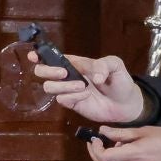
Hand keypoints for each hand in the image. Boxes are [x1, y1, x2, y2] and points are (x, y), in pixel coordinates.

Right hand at [31, 51, 146, 123]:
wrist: (127, 105)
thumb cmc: (120, 81)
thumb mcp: (116, 66)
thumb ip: (104, 65)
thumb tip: (94, 77)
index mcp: (74, 62)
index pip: (51, 56)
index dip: (38, 55)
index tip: (33, 56)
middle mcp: (66, 76)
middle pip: (42, 71)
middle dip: (48, 71)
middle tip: (64, 73)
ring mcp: (67, 90)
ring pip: (49, 87)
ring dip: (64, 86)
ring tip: (83, 87)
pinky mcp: (71, 104)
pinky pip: (61, 100)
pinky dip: (72, 97)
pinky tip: (86, 97)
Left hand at [87, 123, 160, 160]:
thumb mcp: (144, 131)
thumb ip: (121, 133)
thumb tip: (102, 131)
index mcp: (132, 155)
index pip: (103, 158)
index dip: (95, 149)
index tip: (94, 139)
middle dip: (97, 153)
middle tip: (97, 140)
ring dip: (110, 155)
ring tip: (119, 141)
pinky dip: (121, 159)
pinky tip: (131, 148)